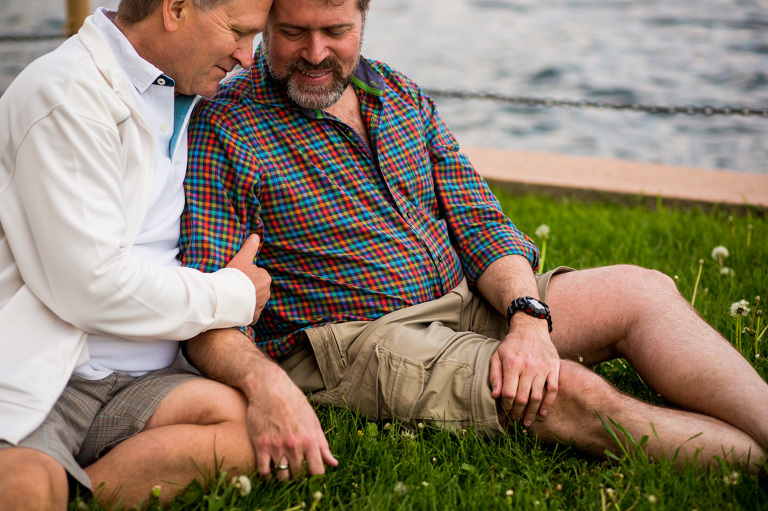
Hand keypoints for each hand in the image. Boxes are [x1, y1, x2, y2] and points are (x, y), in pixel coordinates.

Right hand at [226, 234, 270, 323]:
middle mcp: (266, 293)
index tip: (236, 276)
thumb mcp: (241, 259)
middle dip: (247, 287)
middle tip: (233, 287)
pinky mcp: (253, 317)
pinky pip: (250, 313)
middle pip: (256, 287)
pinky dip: (244, 311)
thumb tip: (256, 236)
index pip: (257, 274)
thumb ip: (249, 247)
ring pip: (253, 300)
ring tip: (232, 297)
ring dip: (246, 299)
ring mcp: (260, 306)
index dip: (246, 274)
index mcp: (265, 278)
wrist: (226, 299)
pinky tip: (235, 309)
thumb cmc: (234, 277)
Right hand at [243, 365, 338, 480]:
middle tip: (296, 473)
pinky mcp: (261, 446)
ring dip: (283, 477)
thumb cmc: (294, 403)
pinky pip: (264, 471)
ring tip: (283, 471)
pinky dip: (267, 476)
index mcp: (310, 440)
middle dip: (299, 477)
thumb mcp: (313, 421)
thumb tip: (334, 463)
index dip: (316, 478)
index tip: (312, 476)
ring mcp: (277, 447)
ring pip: (282, 477)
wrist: (269, 388)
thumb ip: (323, 445)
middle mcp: (295, 446)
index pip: (317, 472)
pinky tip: (269, 472)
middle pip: (299, 477)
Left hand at [489, 314, 559, 426]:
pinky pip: (553, 389)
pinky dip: (548, 403)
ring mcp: (542, 367)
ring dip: (532, 412)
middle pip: (523, 397)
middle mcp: (527, 366)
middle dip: (518, 413)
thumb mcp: (496, 356)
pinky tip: (543, 413)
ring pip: (537, 396)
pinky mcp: (554, 367)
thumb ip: (495, 375)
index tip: (506, 413)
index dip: (507, 407)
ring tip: (527, 422)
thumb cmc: (511, 344)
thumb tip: (495, 395)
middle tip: (516, 421)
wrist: (530, 328)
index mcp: (512, 364)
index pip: (509, 393)